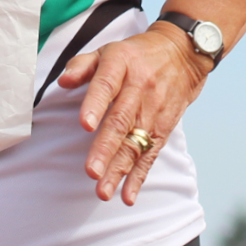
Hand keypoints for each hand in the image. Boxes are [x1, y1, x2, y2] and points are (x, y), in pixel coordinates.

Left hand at [56, 23, 209, 205]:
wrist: (182, 54)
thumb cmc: (135, 55)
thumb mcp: (107, 50)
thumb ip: (82, 65)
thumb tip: (63, 81)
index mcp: (121, 65)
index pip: (106, 85)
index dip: (95, 104)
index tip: (84, 125)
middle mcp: (138, 89)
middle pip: (121, 121)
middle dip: (106, 149)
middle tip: (91, 172)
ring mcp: (154, 110)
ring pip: (135, 143)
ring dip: (119, 169)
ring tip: (103, 191)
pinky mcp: (164, 128)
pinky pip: (150, 154)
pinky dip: (139, 177)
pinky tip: (127, 196)